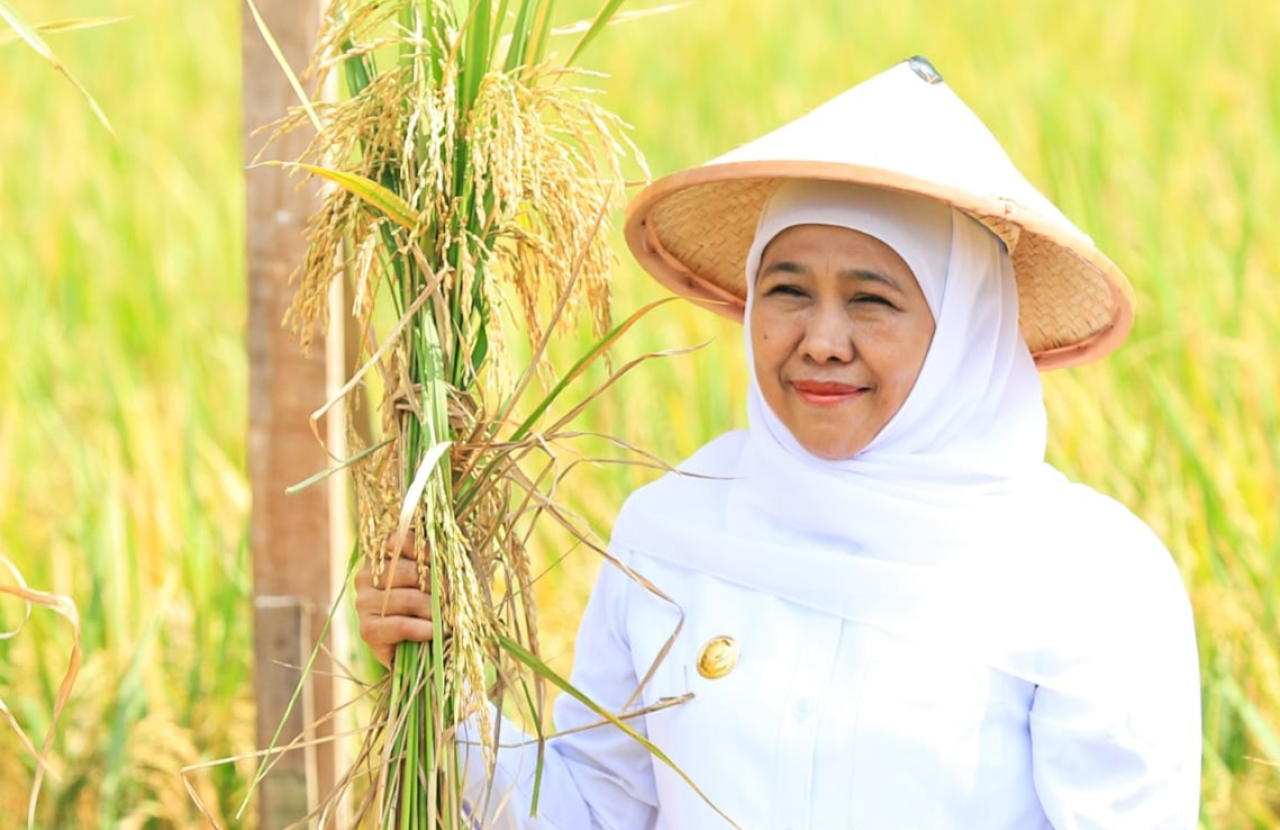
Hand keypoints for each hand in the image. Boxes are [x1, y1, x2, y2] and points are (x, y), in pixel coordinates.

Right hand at [354, 532, 435, 668]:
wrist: (413, 648)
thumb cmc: (424, 606)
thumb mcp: (428, 580)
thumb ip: (431, 562)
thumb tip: (447, 555)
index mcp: (379, 557)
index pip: (400, 540)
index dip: (425, 550)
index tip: (441, 563)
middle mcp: (365, 576)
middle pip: (409, 571)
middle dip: (437, 586)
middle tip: (452, 597)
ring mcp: (363, 603)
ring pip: (408, 598)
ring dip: (434, 609)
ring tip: (447, 617)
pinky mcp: (367, 630)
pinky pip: (401, 625)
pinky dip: (422, 629)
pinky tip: (435, 631)